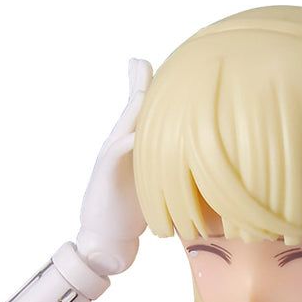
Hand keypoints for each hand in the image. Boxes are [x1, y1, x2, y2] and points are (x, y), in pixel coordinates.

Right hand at [76, 58, 151, 276]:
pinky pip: (117, 152)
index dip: (151, 93)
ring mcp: (111, 159)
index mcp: (134, 149)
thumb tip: (197, 166)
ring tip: (142, 82)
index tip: (169, 72)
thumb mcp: (155, 187)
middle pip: (131, 110)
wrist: (105, 241)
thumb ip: (167, 170)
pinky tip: (139, 133)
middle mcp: (120, 148)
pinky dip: (129, 141)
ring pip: (124, 125)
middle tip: (140, 61)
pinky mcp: (105, 175)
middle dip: (137, 84)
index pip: (143, 115)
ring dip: (134, 105)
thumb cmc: (131, 217)